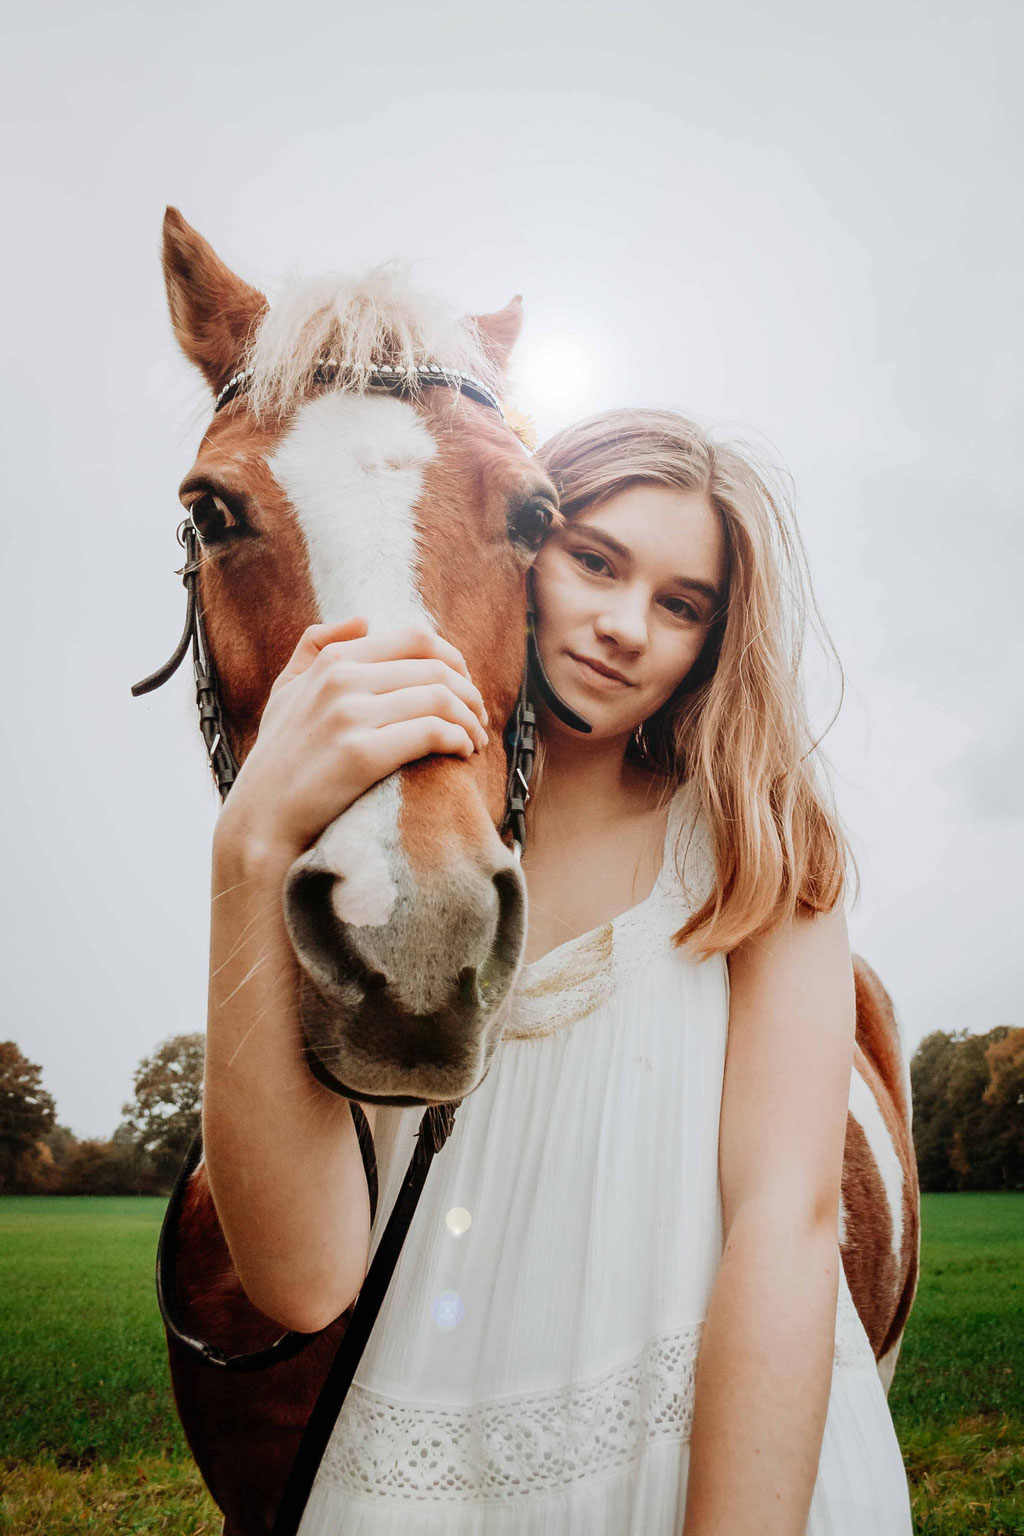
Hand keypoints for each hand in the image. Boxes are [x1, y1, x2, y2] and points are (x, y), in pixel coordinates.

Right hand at [214, 616, 489, 868]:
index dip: (453, 659)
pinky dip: (459, 739)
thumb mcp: (285, 691)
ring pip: (440, 699)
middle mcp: (341, 680)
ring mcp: (350, 716)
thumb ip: (315, 646)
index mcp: (332, 660)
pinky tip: (462, 753)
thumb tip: (363, 619)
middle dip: (470, 693)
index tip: (464, 686)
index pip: (415, 639)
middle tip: (479, 718)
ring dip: (470, 719)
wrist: (260, 819)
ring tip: (476, 740)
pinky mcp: (362, 755)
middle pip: (436, 668)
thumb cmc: (278, 758)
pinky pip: (431, 732)